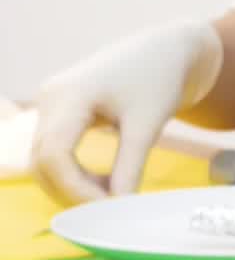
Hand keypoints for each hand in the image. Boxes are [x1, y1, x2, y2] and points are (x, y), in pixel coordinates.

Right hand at [32, 21, 222, 204]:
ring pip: (44, 159)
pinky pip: (54, 151)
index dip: (76, 189)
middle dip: (72, 191)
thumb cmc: (160, 78)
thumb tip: (120, 207)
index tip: (109, 209)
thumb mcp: (148, 124)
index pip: (55, 155)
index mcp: (69, 95)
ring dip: (71, 184)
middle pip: (42, 161)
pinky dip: (74, 173)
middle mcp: (50, 98)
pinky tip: (105, 182)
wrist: (166, 50)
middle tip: (111, 209)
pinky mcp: (59, 111)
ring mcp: (50, 103)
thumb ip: (131, 166)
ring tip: (112, 194)